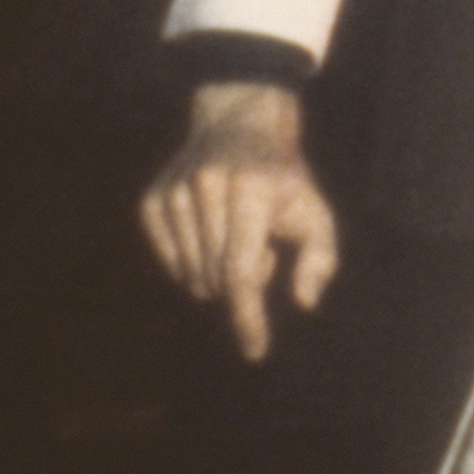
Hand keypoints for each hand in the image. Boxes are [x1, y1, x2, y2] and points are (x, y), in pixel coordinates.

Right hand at [141, 81, 339, 362]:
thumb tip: (305, 302)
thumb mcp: (316, 210)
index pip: (240, 271)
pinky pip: (171, 263)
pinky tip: (211, 235)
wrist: (237, 122)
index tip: (255, 351)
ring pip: (192, 276)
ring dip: (218, 274)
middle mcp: (204, 188)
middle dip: (243, 283)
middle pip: (217, 279)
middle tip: (262, 249)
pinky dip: (193, 263)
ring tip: (237, 237)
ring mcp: (173, 194)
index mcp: (249, 189)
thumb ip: (321, 259)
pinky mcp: (152, 201)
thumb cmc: (283, 176)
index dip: (248, 317)